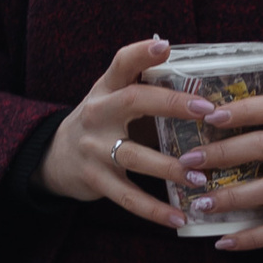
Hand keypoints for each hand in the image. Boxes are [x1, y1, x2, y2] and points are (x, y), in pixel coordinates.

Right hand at [38, 37, 218, 226]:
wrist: (55, 158)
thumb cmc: (100, 122)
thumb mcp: (111, 97)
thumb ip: (144, 84)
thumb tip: (193, 66)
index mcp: (105, 89)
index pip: (121, 63)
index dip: (142, 53)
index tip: (165, 46)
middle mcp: (97, 113)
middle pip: (133, 101)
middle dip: (172, 104)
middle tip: (207, 111)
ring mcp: (93, 148)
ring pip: (133, 156)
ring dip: (170, 167)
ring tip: (201, 177)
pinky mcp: (95, 180)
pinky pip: (127, 198)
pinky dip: (155, 210)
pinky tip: (180, 216)